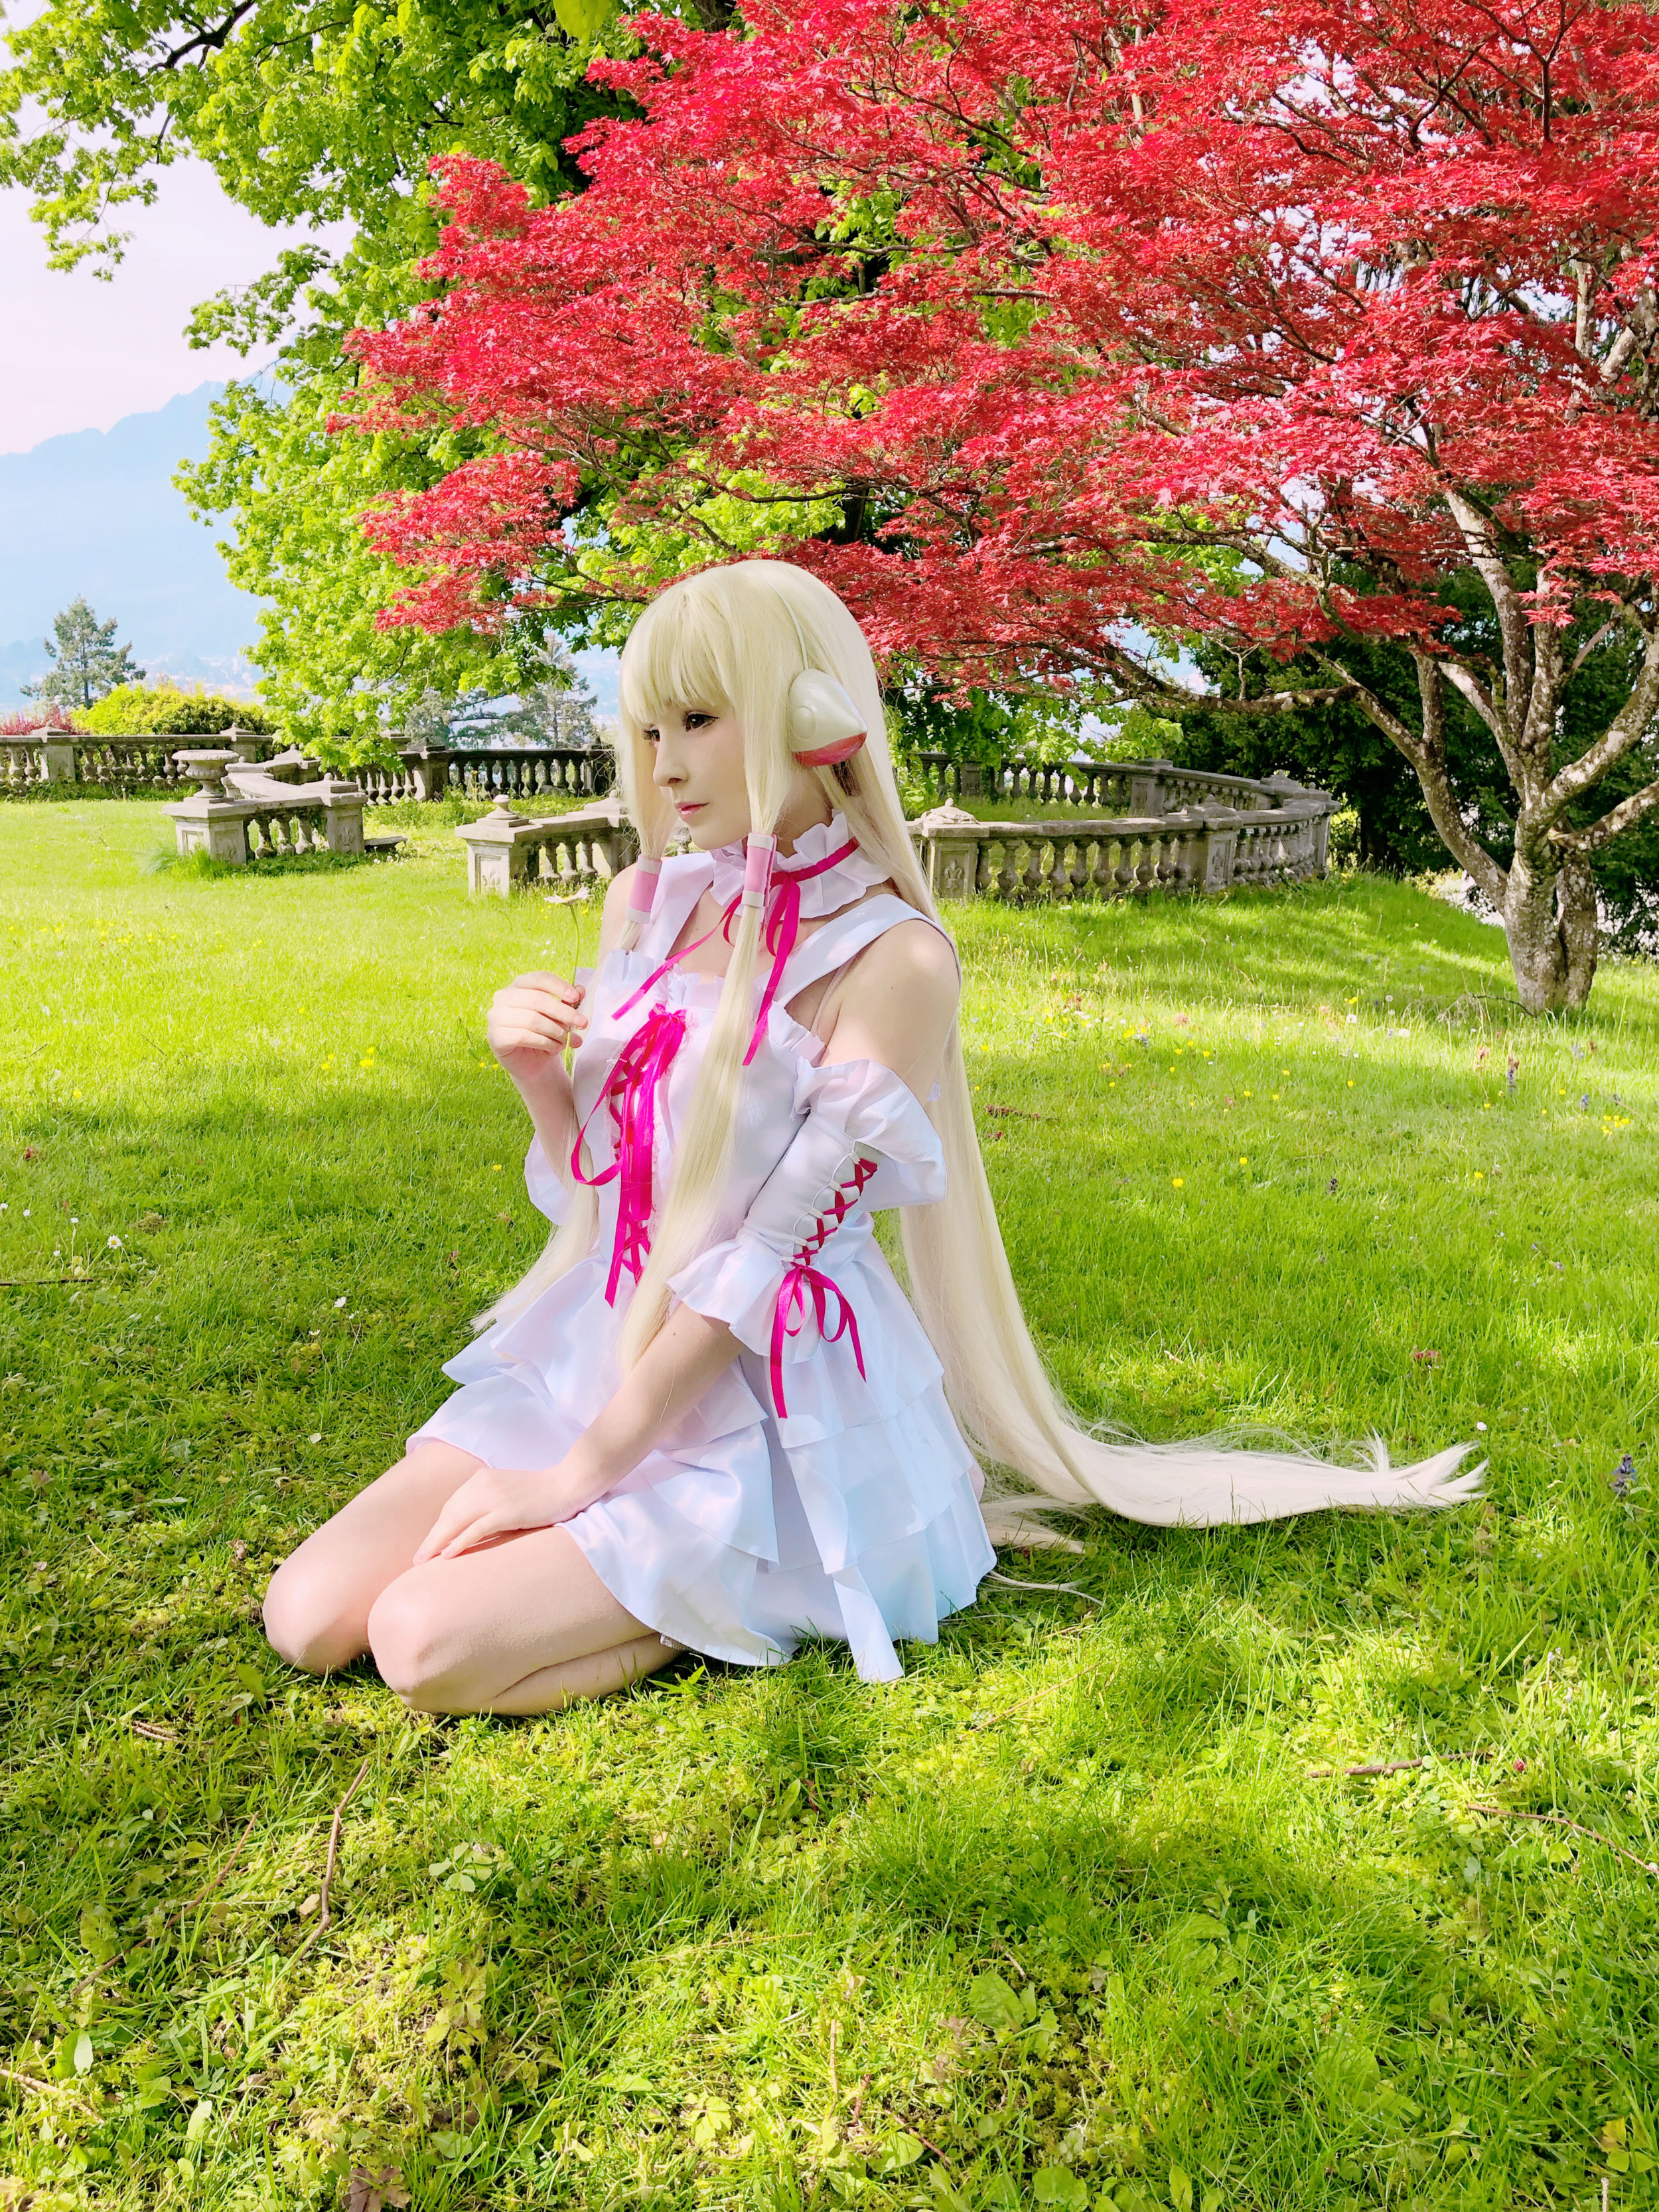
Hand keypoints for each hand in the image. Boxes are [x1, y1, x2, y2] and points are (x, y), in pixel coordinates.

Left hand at [413, 1463, 585, 1561]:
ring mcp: (495, 1497)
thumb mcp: (507, 1491)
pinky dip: (459, 1542)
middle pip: (449, 1514)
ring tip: (424, 1561)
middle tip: (417, 1559)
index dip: (437, 1527)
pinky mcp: (507, 1511)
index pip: (451, 1506)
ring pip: (457, 1522)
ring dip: (437, 1543)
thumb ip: (488, 1501)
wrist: (568, 1483)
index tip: (428, 1546)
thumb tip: (472, 1525)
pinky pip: (477, 1529)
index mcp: (481, 1479)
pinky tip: (447, 1555)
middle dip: (431, 1538)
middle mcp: (483, 1485)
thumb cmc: (540, 1492)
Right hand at [487, 970, 587, 1087]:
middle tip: (582, 1023)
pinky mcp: (496, 1037)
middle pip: (538, 999)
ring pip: (532, 1019)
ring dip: (556, 1031)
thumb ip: (568, 1002)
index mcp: (519, 986)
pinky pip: (524, 1036)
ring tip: (568, 1040)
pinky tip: (554, 1047)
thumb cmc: (545, 1035)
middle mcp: (503, 998)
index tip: (576, 998)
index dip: (559, 986)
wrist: (534, 1064)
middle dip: (564, 1012)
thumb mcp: (560, 1017)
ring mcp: (496, 1017)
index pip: (539, 978)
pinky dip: (545, 1042)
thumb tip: (581, 990)